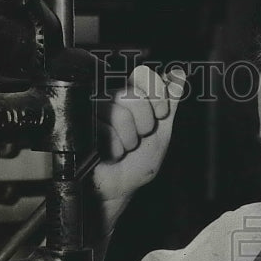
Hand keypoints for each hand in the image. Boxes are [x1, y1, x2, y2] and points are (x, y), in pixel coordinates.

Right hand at [92, 65, 185, 213]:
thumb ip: (170, 102)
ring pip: (120, 114)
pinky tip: (110, 153)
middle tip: (139, 137)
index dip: (157, 94)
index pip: (144, 74)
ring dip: (129, 140)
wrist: (119, 187)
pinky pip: (106, 132)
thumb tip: (178, 73)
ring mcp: (94, 110)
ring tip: (124, 147)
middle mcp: (111, 97)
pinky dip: (115, 149)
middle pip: (133, 95)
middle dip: (144, 124)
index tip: (161, 114)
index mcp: (131, 93)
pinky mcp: (81, 125)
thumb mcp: (162, 131)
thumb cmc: (137, 162)